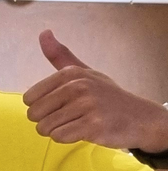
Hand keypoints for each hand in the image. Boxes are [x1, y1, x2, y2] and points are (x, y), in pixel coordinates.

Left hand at [23, 31, 167, 152]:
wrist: (140, 118)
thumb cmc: (106, 96)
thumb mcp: (85, 73)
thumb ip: (61, 57)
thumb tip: (43, 32)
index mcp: (70, 73)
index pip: (29, 98)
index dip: (41, 107)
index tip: (61, 105)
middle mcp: (77, 86)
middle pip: (34, 114)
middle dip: (47, 121)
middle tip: (70, 116)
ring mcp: (86, 105)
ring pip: (45, 128)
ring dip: (57, 131)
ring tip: (78, 123)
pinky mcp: (93, 125)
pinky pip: (59, 137)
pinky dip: (68, 138)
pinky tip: (84, 131)